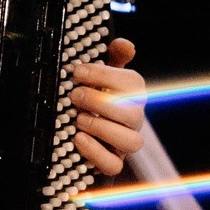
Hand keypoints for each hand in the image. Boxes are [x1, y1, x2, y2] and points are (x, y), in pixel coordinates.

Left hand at [72, 38, 144, 175]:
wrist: (91, 130)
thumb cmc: (98, 98)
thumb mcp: (104, 75)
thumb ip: (114, 57)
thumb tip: (124, 44)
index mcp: (134, 93)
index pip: (132, 83)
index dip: (105, 76)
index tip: (78, 72)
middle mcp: (135, 118)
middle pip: (133, 113)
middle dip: (100, 102)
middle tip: (75, 96)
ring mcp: (126, 142)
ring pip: (131, 142)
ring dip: (103, 128)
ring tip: (79, 119)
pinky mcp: (114, 162)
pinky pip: (114, 165)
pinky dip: (96, 153)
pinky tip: (78, 139)